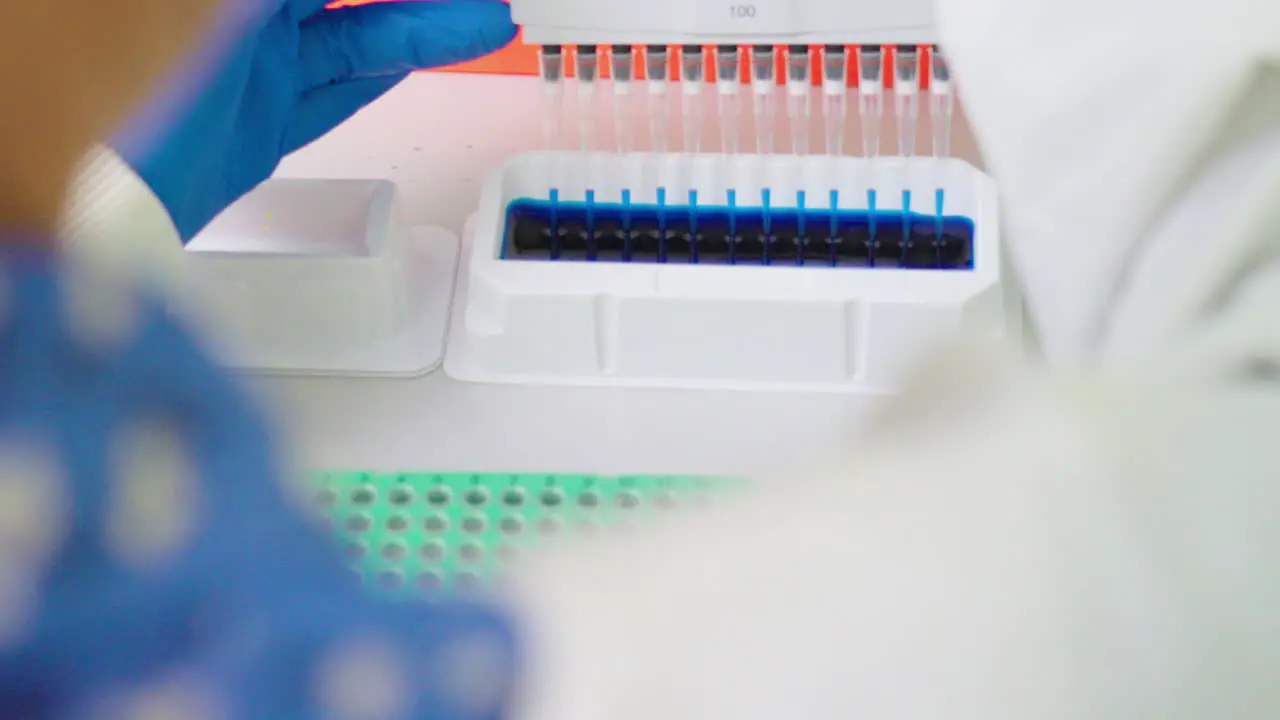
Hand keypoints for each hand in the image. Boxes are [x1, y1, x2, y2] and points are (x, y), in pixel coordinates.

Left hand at [121, 0, 516, 240]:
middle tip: (482, 3)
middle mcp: (238, 17)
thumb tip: (375, 10)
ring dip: (423, 30)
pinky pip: (335, 92)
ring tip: (486, 23)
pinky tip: (428, 56)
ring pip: (354, 40)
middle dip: (417, 3)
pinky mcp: (260, 125)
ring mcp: (250, 70)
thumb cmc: (140, 77)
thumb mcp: (240, 6)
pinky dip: (385, 74)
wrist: (102, 190)